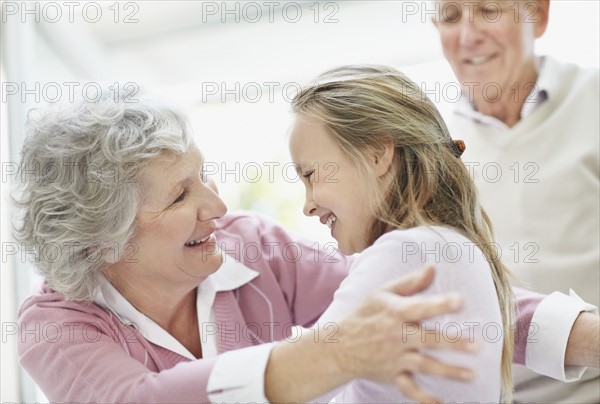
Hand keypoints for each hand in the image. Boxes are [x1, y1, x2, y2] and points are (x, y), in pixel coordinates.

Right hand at [331, 265, 476, 402]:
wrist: (340, 346)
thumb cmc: (365, 315)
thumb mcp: (382, 294)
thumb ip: (411, 283)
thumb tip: (433, 268)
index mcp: (395, 313)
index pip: (420, 308)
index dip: (439, 304)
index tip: (459, 301)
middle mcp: (397, 336)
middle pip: (428, 339)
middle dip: (453, 343)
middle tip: (476, 345)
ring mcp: (395, 358)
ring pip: (424, 365)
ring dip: (448, 371)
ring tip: (472, 374)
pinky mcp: (393, 375)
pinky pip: (409, 389)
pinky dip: (423, 398)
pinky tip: (441, 403)